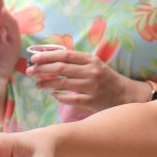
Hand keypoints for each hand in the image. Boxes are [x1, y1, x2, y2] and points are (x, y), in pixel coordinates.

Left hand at [27, 49, 147, 112]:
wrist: (126, 95)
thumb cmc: (106, 78)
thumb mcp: (94, 64)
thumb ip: (76, 61)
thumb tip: (50, 57)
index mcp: (91, 60)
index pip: (65, 54)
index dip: (47, 56)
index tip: (33, 58)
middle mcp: (91, 71)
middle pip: (61, 68)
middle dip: (42, 69)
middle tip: (30, 71)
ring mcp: (92, 87)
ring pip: (63, 83)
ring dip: (47, 83)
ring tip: (37, 84)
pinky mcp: (92, 101)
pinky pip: (71, 99)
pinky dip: (60, 96)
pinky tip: (53, 95)